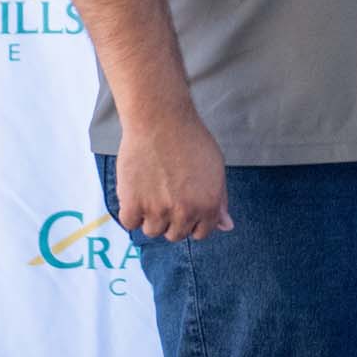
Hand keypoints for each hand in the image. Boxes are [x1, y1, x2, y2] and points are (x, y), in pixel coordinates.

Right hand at [116, 110, 233, 240]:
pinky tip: (137, 191)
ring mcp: (158, 211)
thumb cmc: (190, 140)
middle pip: (175, 235)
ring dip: (151, 216)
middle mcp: (185, 212)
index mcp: (209, 205)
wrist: (160, 120)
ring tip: (152, 190)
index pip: (200, 233)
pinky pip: (130, 223)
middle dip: (172, 219)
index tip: (184, 206)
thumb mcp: (216, 168)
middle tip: (166, 194)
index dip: (192, 220)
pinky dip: (131, 211)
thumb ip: (220, 200)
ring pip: (153, 231)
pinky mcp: (133, 204)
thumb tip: (226, 226)